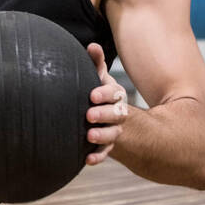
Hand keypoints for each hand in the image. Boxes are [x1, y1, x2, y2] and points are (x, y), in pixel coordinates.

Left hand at [85, 42, 126, 165]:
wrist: (108, 117)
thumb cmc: (99, 93)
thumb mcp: (99, 79)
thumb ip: (95, 63)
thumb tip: (92, 45)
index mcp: (116, 96)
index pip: (114, 93)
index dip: (104, 94)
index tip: (92, 95)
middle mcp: (118, 113)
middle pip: (115, 114)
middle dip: (103, 114)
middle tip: (89, 115)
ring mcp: (114, 130)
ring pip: (111, 134)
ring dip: (101, 136)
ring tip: (89, 136)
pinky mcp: (107, 145)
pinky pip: (104, 152)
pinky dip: (97, 157)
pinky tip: (87, 160)